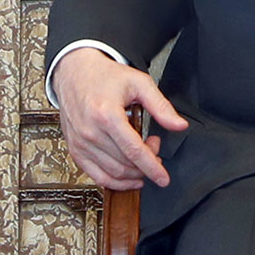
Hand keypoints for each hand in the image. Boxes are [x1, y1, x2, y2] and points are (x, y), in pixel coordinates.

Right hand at [53, 47, 187, 190]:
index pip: (133, 150)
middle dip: (145, 164)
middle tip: (155, 148)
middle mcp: (90, 132)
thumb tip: (179, 125)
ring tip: (143, 157)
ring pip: (111, 174)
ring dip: (132, 174)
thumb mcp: (140, 83)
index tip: (163, 178)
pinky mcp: (75, 150)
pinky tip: (127, 176)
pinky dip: (114, 181)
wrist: (76, 73)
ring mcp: (81, 144)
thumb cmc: (106, 76)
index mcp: (107, 115)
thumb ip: (161, 106)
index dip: (152, 167)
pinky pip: (95, 176)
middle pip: (124, 164)